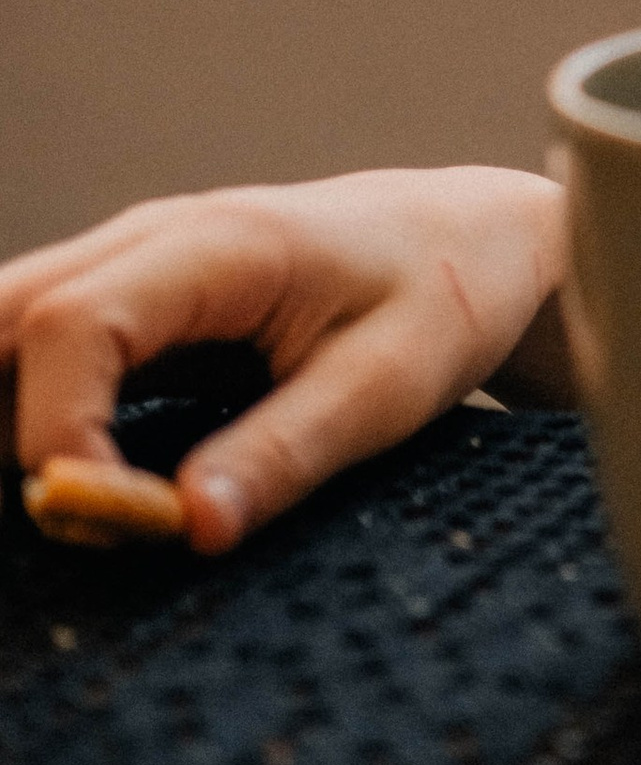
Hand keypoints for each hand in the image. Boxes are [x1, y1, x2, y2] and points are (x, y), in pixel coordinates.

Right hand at [0, 168, 567, 552]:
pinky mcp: (129, 298)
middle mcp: (150, 238)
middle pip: (3, 316)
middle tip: (66, 521)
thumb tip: (190, 527)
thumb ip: (290, 451)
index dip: (59, 430)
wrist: (469, 237)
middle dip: (0, 427)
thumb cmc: (443, 298)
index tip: (110, 516)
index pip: (72, 323)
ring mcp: (130, 262)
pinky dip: (23, 410)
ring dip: (4, 419)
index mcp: (218, 243)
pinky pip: (36, 346)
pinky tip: (66, 480)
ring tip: (70, 506)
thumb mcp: (392, 386)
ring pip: (3, 326)